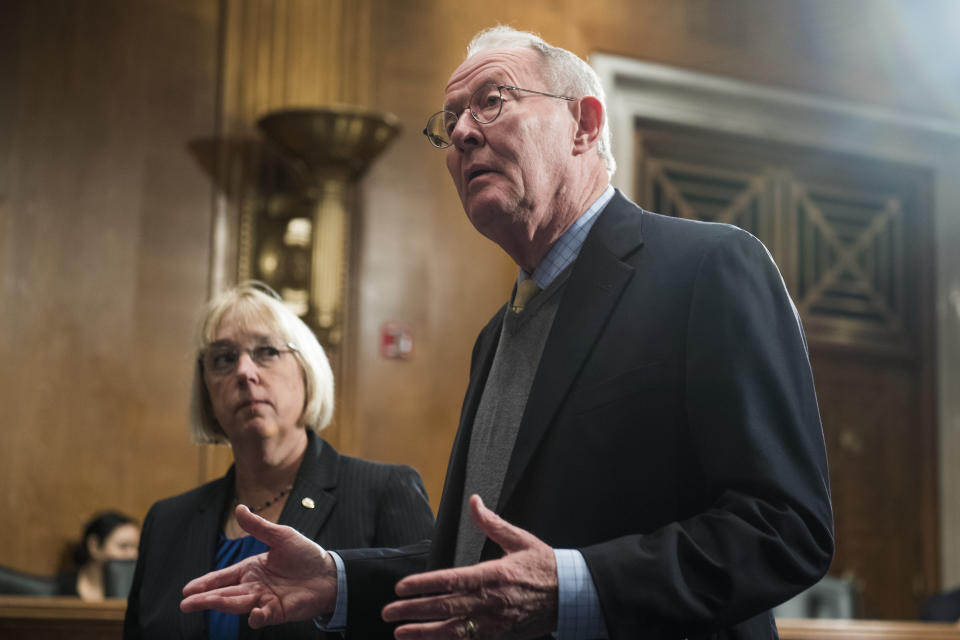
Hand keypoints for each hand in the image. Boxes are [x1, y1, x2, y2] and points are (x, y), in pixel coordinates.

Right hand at [180, 504, 337, 627]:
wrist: (330, 573)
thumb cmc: (305, 555)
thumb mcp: (281, 535)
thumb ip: (259, 527)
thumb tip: (239, 508)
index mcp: (251, 569)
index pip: (223, 577)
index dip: (205, 583)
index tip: (187, 589)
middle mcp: (253, 587)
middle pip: (225, 593)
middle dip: (205, 599)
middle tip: (185, 604)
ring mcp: (264, 600)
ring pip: (238, 604)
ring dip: (221, 605)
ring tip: (203, 605)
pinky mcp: (277, 612)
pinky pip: (263, 616)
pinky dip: (257, 617)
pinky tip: (253, 615)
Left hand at [382, 495, 557, 639]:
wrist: (572, 595)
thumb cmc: (545, 566)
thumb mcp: (519, 539)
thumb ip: (492, 523)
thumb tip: (474, 501)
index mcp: (493, 575)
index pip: (450, 580)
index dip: (423, 584)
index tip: (401, 587)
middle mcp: (491, 602)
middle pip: (445, 608)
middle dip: (413, 610)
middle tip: (389, 612)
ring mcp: (495, 623)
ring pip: (453, 631)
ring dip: (424, 633)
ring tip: (400, 633)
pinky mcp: (500, 636)